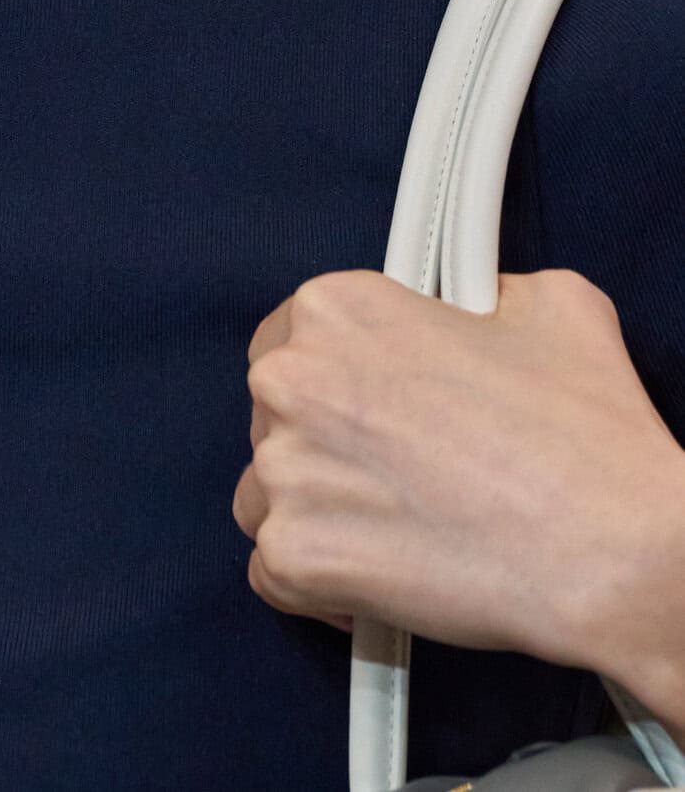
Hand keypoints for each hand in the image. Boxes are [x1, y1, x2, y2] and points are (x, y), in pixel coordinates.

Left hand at [232, 266, 684, 699]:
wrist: (609, 549)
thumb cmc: (581, 434)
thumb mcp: (551, 303)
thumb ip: (489, 291)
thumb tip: (479, 306)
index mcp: (338, 308)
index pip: (291, 335)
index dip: (336, 375)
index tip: (369, 406)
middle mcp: (293, 380)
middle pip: (274, 413)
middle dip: (325, 442)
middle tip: (395, 473)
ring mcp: (285, 473)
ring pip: (266, 491)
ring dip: (316, 511)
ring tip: (390, 528)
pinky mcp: (295, 557)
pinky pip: (273, 572)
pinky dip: (314, 584)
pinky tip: (371, 582)